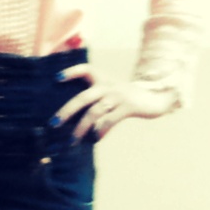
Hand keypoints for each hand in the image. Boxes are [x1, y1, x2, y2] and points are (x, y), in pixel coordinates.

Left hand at [54, 65, 174, 141]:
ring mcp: (118, 96)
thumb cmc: (126, 96)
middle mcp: (108, 86)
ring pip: (94, 112)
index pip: (85, 69)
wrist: (156, 98)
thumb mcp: (111, 89)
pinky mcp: (128, 107)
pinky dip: (100, 131)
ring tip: (72, 140)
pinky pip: (109, 121)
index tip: (56, 78)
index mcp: (103, 79)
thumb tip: (70, 112)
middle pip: (83, 97)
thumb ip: (95, 94)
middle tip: (53, 123)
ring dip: (81, 128)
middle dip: (67, 111)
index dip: (71, 72)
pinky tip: (95, 139)